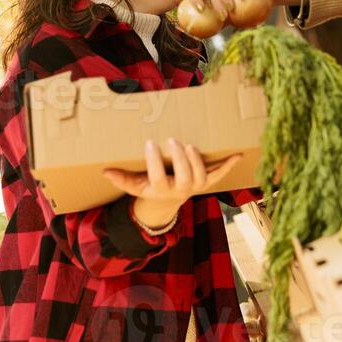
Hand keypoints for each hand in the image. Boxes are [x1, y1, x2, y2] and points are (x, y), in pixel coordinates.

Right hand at [103, 140, 241, 227]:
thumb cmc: (150, 188)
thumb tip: (104, 171)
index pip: (157, 177)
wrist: (168, 201)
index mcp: (161, 189)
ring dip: (199, 161)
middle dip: (180, 158)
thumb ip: (121, 179)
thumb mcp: (134, 185)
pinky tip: (237, 154)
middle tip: (173, 140)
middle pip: (184, 176)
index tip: (150, 144)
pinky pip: (220, 175)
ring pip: (202, 176)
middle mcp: (181, 189)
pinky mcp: (207, 182)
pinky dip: (228, 165)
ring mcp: (196, 186)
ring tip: (191, 145)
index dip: (154, 162)